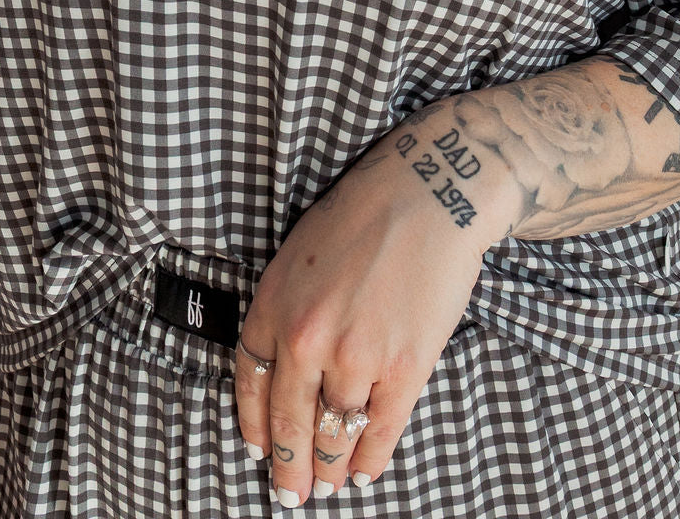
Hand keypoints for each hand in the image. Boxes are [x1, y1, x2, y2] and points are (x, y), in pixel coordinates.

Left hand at [235, 101, 512, 506]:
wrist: (429, 193)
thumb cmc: (365, 214)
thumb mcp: (299, 254)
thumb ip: (286, 310)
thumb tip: (285, 368)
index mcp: (275, 306)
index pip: (250, 385)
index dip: (255, 427)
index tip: (259, 452)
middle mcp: (308, 338)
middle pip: (289, 423)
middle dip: (289, 469)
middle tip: (289, 495)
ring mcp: (357, 356)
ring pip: (335, 434)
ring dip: (329, 469)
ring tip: (328, 485)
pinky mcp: (405, 367)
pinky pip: (381, 431)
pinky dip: (371, 461)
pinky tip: (365, 473)